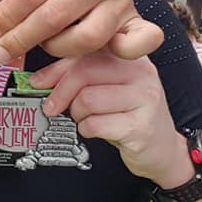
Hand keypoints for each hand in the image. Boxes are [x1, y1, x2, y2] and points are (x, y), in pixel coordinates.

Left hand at [0, 0, 162, 62]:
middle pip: (56, 16)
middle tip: (1, 51)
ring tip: (44, 43)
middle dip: (22, 38)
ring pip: (87, 38)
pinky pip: (140, 41)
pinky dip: (127, 50)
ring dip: (57, 47)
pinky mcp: (135, 20)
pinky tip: (105, 54)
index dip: (6, 17)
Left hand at [31, 52, 193, 187]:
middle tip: (52, 107)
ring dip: (77, 114)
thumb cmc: (129, 115)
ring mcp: (145, 98)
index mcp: (130, 55)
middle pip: (84, 71)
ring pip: (88, 99)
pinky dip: (87, 129)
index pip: (85, 51)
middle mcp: (141, 71)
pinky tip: (96, 130)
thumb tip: (39, 80)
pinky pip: (96, 124)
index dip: (56, 68)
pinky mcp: (142, 126)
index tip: (37, 82)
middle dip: (60, 92)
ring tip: (86, 119)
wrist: (164, 150)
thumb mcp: (107, 88)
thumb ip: (79, 75)